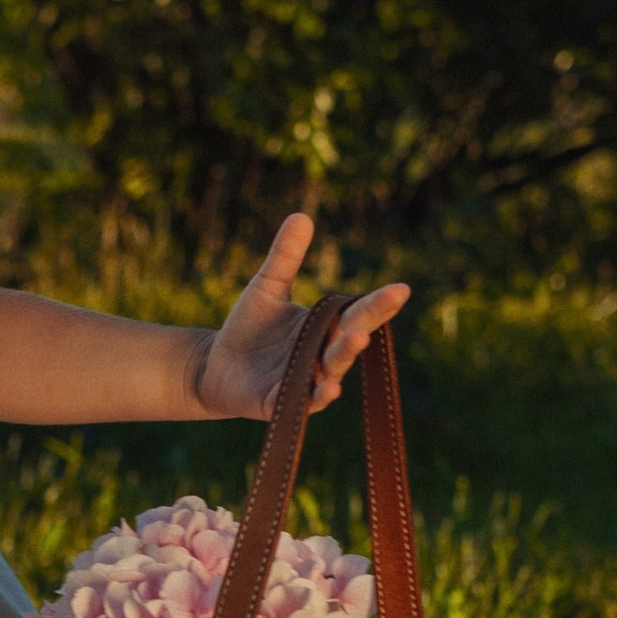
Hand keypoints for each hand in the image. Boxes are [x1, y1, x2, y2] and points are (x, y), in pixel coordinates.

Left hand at [193, 215, 410, 422]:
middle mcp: (322, 355)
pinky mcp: (282, 402)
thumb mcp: (267, 287)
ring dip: (345, 354)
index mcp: (324, 328)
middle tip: (392, 298)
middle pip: (351, 337)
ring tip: (356, 337)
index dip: (379, 302)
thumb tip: (301, 215)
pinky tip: (330, 387)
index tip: (402, 288)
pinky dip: (319, 395)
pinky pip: (305, 401)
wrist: (215, 366)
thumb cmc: (248, 329)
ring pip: (333, 369)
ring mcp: (306, 381)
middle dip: (371, 319)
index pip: (357, 313)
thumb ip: (285, 257)